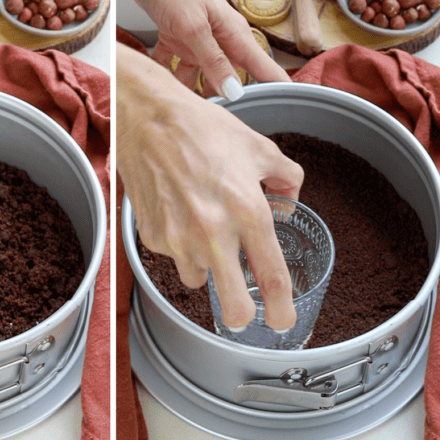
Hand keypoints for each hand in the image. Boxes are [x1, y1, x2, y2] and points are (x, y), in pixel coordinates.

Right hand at [117, 44, 303, 330]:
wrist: (149, 118)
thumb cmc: (203, 129)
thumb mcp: (259, 147)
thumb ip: (286, 178)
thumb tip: (290, 203)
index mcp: (247, 211)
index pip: (271, 276)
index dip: (281, 308)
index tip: (283, 321)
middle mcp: (213, 232)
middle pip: (232, 306)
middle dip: (242, 317)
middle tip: (245, 313)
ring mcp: (178, 238)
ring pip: (199, 278)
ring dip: (207, 265)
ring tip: (204, 229)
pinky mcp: (152, 237)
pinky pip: (173, 256)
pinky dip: (180, 244)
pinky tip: (180, 213)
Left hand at [123, 0, 289, 97]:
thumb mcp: (193, 26)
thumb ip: (213, 60)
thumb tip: (234, 91)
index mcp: (234, 34)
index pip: (263, 67)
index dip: (276, 89)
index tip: (283, 113)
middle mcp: (220, 38)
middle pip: (230, 77)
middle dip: (225, 99)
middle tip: (217, 123)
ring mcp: (198, 38)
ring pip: (199, 74)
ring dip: (189, 90)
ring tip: (183, 110)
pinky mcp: (176, 35)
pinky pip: (173, 62)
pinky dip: (164, 72)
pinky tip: (155, 83)